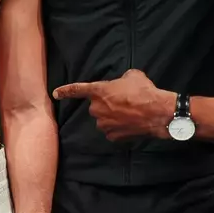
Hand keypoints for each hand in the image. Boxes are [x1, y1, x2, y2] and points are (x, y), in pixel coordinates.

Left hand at [52, 69, 173, 140]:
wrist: (157, 113)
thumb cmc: (144, 92)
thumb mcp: (133, 76)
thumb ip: (121, 79)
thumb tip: (122, 82)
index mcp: (99, 92)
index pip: (77, 90)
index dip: (65, 91)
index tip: (55, 94)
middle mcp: (97, 109)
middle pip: (96, 107)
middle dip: (106, 104)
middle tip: (123, 101)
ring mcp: (104, 124)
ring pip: (104, 119)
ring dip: (113, 116)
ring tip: (130, 112)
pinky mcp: (112, 136)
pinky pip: (112, 131)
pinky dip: (119, 128)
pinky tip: (131, 123)